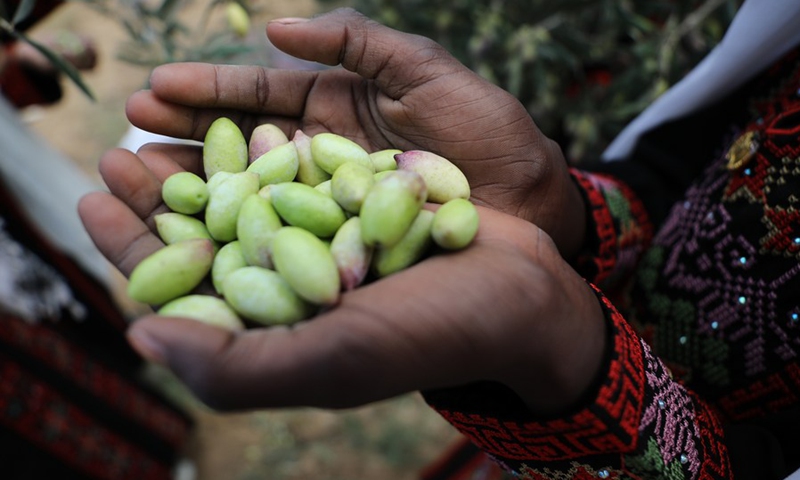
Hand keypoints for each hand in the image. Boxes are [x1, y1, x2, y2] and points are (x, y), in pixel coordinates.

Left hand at [78, 144, 605, 413]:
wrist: (523, 290)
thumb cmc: (433, 334)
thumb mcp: (333, 358)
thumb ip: (236, 366)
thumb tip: (139, 340)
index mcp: (277, 336)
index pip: (187, 297)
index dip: (132, 253)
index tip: (92, 203)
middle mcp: (295, 291)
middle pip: (209, 243)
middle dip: (156, 201)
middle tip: (112, 157)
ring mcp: (326, 245)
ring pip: (248, 201)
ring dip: (200, 165)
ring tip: (157, 127)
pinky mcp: (357, 207)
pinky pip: (297, 173)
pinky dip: (262, 147)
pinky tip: (236, 120)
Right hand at [125, 8, 586, 257]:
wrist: (531, 207)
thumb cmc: (490, 135)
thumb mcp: (428, 72)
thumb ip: (360, 43)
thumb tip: (277, 27)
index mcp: (337, 107)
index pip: (259, 94)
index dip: (208, 91)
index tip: (154, 90)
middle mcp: (321, 155)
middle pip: (240, 142)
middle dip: (185, 135)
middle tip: (128, 133)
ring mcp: (328, 202)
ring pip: (251, 191)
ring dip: (195, 186)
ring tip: (138, 179)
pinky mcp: (342, 244)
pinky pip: (284, 237)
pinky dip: (240, 236)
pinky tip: (195, 236)